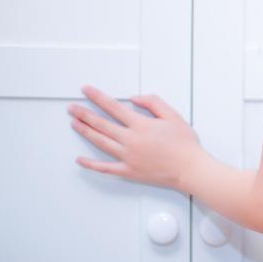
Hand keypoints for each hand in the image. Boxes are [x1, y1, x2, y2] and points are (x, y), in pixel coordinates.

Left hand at [69, 85, 204, 190]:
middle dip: (84, 114)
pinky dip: (90, 164)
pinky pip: (105, 167)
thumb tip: (134, 98)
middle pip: (101, 124)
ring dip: (85, 132)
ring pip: (100, 142)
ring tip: (74, 124)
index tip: (87, 90)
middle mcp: (130, 140)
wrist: (190, 169)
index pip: (113, 107)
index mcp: (141, 125)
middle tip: (72, 107)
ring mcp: (127, 157)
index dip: (98, 97)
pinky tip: (80, 159)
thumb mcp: (173, 115)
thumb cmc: (184, 144)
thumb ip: (153, 103)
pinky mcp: (128, 171)